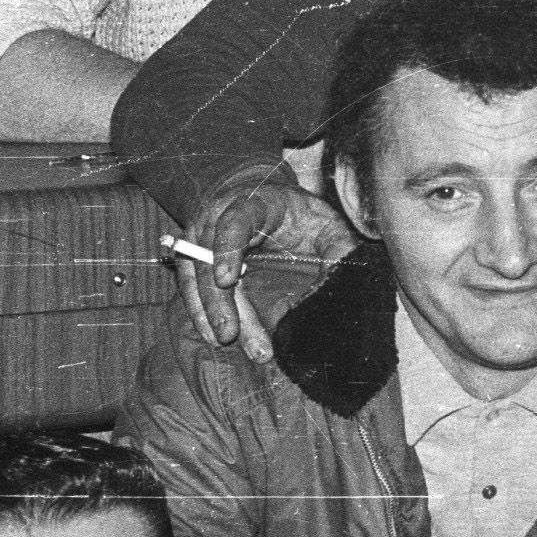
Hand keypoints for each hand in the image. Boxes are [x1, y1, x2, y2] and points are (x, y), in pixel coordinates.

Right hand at [175, 170, 361, 360]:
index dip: (227, 249)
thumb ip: (337, 244)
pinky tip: (213, 335)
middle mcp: (215, 218)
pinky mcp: (194, 257)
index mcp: (251, 203)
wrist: (261, 195)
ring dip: (209, 312)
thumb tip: (346, 276)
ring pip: (196, 277)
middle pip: (209, 259)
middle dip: (219, 301)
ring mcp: (199, 237)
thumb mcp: (324, 219)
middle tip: (229, 334)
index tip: (227, 279)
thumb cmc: (296, 211)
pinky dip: (200, 311)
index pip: (234, 221)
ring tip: (224, 341)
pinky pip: (190, 287)